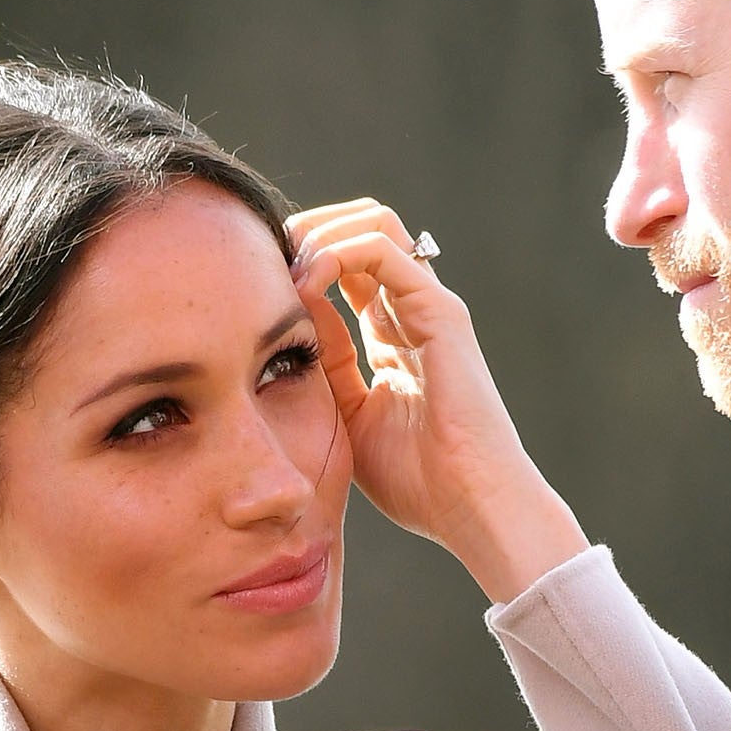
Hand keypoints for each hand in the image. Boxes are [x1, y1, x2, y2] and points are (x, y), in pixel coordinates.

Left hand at [288, 199, 586, 601]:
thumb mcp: (349, 415)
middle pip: (362, 230)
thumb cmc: (419, 481)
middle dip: (309, 231)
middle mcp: (414, 311)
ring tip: (287, 265)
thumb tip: (292, 318)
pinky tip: (310, 281)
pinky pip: (383, 249)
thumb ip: (327, 365)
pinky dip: (338, 251)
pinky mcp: (439, 311)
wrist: (471, 506)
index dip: (301, 264)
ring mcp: (429, 307)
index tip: (259, 287)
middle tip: (270, 258)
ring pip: (373, 224)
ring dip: (319, 232)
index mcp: (394, 336)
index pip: (348, 268)